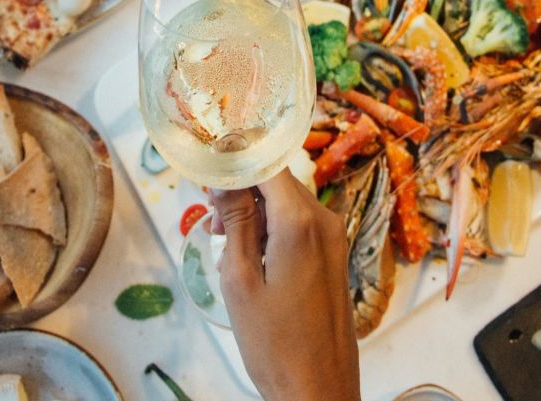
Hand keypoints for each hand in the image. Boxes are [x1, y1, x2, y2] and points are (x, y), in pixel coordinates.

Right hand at [211, 170, 360, 400]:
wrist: (318, 389)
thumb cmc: (275, 343)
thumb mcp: (241, 279)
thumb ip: (235, 222)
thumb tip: (223, 177)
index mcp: (300, 222)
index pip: (266, 164)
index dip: (235, 162)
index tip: (207, 171)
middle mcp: (324, 221)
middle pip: (277, 183)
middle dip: (242, 194)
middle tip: (212, 224)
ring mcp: (333, 238)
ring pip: (287, 204)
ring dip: (255, 216)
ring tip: (226, 250)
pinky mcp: (334, 256)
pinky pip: (299, 226)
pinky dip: (272, 232)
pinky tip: (251, 261)